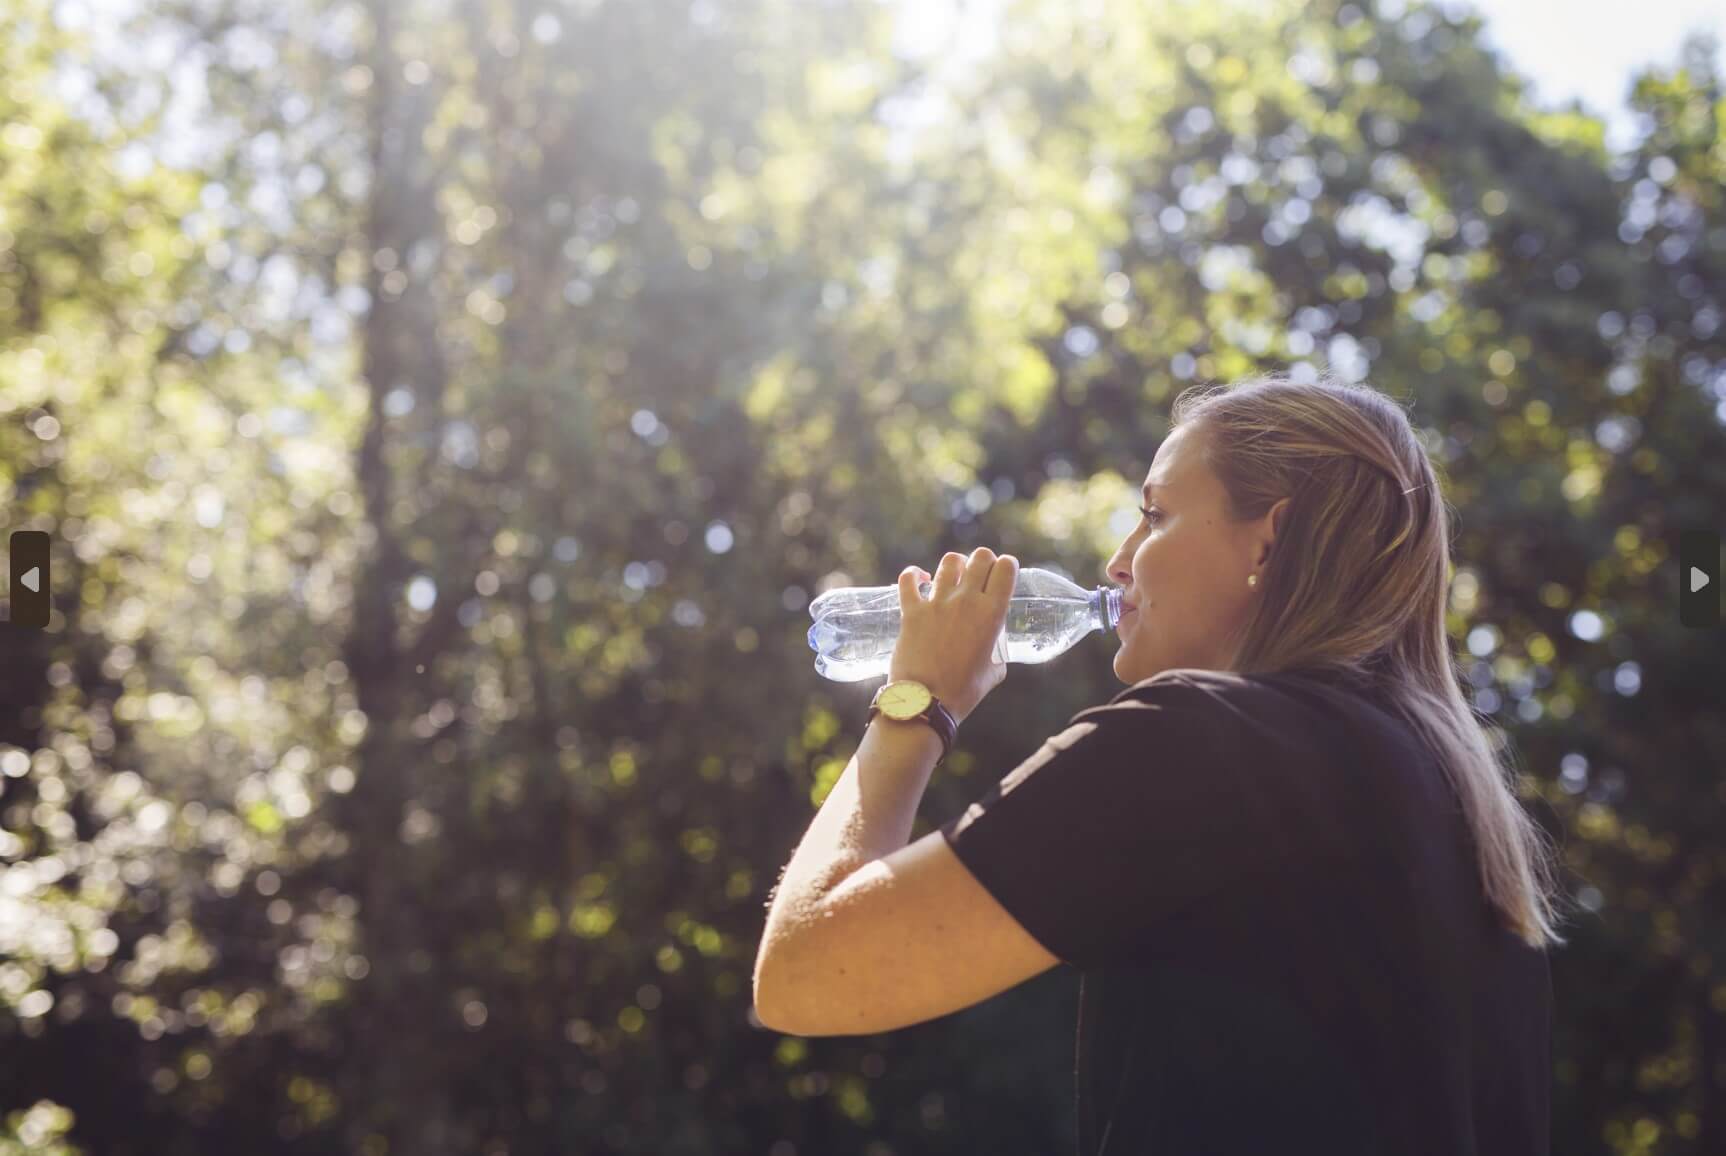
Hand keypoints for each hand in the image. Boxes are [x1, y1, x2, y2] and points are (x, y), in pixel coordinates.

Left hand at [889, 548, 1018, 725]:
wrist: (925, 703)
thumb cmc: (963, 692)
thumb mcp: (994, 672)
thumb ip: (997, 652)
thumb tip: (994, 646)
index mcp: (992, 614)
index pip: (1006, 568)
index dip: (1007, 566)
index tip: (1003, 573)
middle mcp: (966, 602)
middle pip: (980, 557)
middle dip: (983, 561)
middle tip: (980, 575)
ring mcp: (937, 604)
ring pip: (950, 562)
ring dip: (955, 565)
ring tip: (953, 577)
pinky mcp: (911, 611)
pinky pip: (908, 579)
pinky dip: (913, 575)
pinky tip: (919, 580)